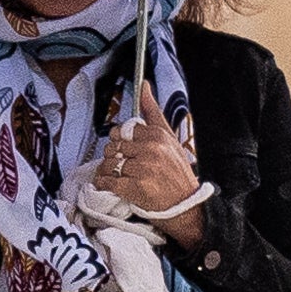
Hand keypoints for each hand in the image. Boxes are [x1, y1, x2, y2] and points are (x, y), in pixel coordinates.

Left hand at [94, 100, 207, 249]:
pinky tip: (111, 186)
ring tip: (118, 176)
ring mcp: (143, 169)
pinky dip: (104, 184)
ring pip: (108, 164)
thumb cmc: (176, 173)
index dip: (121, 141)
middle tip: (123, 166)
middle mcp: (151, 150)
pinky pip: (107, 181)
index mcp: (158, 135)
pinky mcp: (135, 188)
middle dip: (114, 157)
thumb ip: (153, 112)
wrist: (186, 206)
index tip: (126, 151)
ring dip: (108, 171)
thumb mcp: (169, 138)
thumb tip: (143, 85)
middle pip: (113, 146)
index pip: (123, 131)